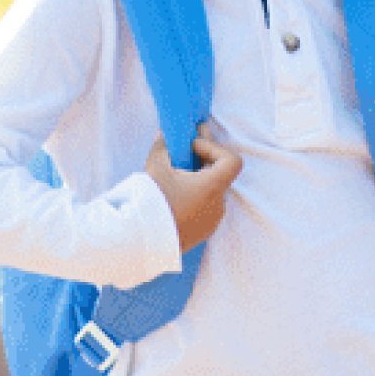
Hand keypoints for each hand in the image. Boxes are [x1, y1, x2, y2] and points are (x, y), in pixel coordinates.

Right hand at [144, 122, 242, 253]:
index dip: (214, 148)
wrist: (142, 240)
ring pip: (213, 190)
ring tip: (179, 171)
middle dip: (204, 158)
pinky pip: (207, 207)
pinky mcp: (204, 232)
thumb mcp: (156, 168)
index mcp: (212, 187)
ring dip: (200, 178)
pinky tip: (178, 192)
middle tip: (188, 145)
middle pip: (221, 173)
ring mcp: (213, 220)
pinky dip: (197, 195)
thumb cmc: (153, 201)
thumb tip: (162, 135)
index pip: (231, 160)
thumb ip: (162, 148)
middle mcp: (218, 204)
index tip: (192, 148)